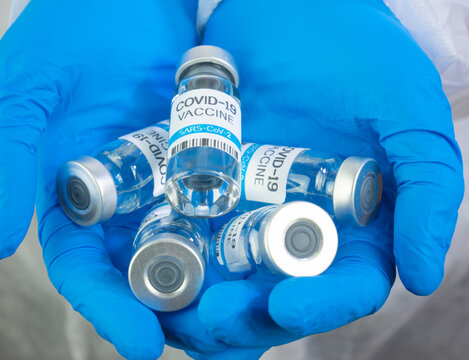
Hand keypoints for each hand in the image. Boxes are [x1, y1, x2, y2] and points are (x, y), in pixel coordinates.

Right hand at [0, 0, 225, 357]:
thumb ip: (9, 157)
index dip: (109, 309)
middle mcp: (121, 201)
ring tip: (244, 323)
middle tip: (213, 346)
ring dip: (212, 288)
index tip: (144, 345)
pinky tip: (264, 265)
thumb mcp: (32, 90)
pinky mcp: (204, 164)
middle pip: (142, 273)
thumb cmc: (77, 31)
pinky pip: (223, 209)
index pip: (85, 270)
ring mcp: (166, 185)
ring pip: (188, 249)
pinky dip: (238, 238)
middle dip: (172, 313)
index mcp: (72, 197)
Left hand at [190, 0, 463, 356]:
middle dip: (251, 316)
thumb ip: (427, 189)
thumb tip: (421, 275)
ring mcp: (255, 212)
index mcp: (358, 223)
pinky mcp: (213, 190)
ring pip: (233, 278)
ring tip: (179, 308)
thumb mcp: (406, 112)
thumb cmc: (358, 56)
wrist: (289, 11)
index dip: (322, 304)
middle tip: (217, 316)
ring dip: (206, 303)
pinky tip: (156, 269)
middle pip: (282, 294)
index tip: (286, 304)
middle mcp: (305, 227)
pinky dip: (176, 258)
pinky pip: (192, 234)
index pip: (347, 284)